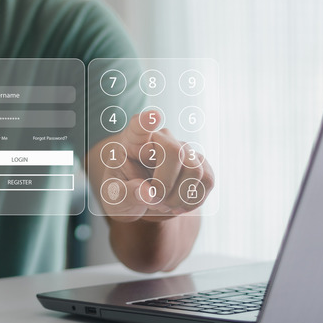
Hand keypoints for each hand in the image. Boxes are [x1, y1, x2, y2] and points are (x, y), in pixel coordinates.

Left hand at [97, 112, 214, 221]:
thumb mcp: (115, 196)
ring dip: (179, 197)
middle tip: (152, 201)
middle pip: (175, 153)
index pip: (139, 127)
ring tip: (163, 203)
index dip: (146, 122)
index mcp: (133, 141)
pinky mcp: (200, 163)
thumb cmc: (124, 191)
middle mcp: (161, 139)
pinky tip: (177, 205)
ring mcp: (184, 149)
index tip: (151, 117)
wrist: (142, 198)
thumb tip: (147, 193)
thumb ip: (126, 193)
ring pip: (195, 170)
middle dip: (165, 185)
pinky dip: (192, 201)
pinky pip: (207, 181)